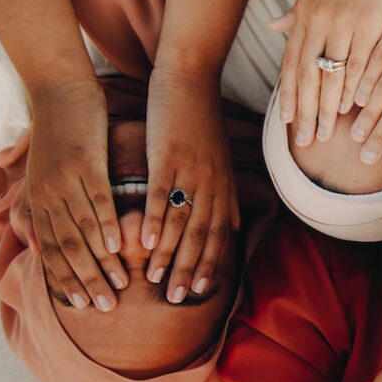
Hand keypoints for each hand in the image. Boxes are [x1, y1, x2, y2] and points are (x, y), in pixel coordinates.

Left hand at [24, 81, 126, 310]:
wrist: (58, 90)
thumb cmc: (57, 132)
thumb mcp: (42, 173)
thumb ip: (39, 208)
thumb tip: (33, 243)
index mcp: (39, 201)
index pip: (51, 250)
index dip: (66, 280)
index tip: (85, 305)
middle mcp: (47, 196)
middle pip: (65, 249)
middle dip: (85, 281)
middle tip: (105, 308)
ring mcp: (64, 180)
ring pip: (82, 231)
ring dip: (101, 262)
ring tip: (121, 285)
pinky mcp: (84, 163)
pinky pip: (97, 200)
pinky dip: (108, 225)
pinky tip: (120, 244)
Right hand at [142, 68, 239, 302]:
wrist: (190, 82)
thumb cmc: (202, 123)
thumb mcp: (221, 163)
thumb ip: (227, 197)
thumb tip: (237, 227)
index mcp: (223, 187)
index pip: (219, 234)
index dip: (211, 264)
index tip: (201, 292)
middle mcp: (211, 184)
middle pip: (203, 235)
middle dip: (191, 269)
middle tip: (178, 299)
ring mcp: (191, 171)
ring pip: (183, 221)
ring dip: (170, 254)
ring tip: (156, 281)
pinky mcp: (168, 158)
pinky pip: (161, 194)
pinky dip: (155, 220)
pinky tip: (144, 243)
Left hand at [273, 0, 381, 147]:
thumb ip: (299, 8)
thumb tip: (276, 25)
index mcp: (307, 11)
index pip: (293, 62)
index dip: (290, 94)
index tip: (290, 122)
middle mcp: (319, 19)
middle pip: (306, 74)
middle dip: (304, 110)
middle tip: (304, 140)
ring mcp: (344, 20)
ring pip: (330, 74)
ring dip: (327, 108)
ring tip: (326, 135)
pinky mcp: (372, 19)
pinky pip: (360, 60)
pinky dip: (354, 86)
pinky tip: (352, 108)